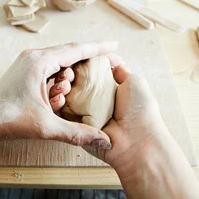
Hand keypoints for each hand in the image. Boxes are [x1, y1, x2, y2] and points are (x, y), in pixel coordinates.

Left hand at [0, 41, 117, 149]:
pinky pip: (49, 68)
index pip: (76, 50)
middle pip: (69, 52)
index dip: (98, 48)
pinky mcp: (24, 71)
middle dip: (87, 60)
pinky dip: (59, 78)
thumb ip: (77, 133)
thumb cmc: (9, 119)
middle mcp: (34, 57)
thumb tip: (103, 142)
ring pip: (59, 61)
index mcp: (39, 62)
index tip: (115, 45)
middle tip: (106, 65)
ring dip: (70, 74)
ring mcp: (27, 62)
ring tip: (73, 90)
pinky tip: (61, 93)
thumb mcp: (46, 127)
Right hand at [60, 56, 174, 175]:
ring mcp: (85, 116)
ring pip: (65, 99)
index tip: (73, 61)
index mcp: (107, 91)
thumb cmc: (140, 110)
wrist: (138, 139)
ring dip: (60, 89)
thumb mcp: (134, 81)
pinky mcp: (78, 129)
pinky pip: (63, 116)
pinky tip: (58, 97)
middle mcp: (94, 102)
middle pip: (73, 85)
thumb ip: (120, 70)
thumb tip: (112, 59)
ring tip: (62, 85)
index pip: (86, 74)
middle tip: (66, 74)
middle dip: (66, 76)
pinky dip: (58, 106)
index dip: (78, 66)